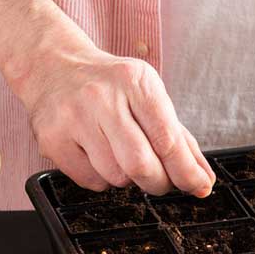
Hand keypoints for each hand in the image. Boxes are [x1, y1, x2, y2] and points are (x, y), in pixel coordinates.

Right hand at [16, 45, 214, 196]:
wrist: (55, 67)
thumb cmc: (111, 85)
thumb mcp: (149, 95)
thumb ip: (179, 137)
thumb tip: (202, 179)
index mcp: (135, 81)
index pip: (167, 138)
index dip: (186, 171)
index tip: (199, 186)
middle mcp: (101, 97)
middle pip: (140, 164)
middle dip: (159, 182)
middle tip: (162, 180)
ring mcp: (72, 118)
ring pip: (116, 176)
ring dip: (129, 178)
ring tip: (122, 156)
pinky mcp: (51, 139)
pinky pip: (90, 181)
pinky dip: (104, 179)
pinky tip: (99, 156)